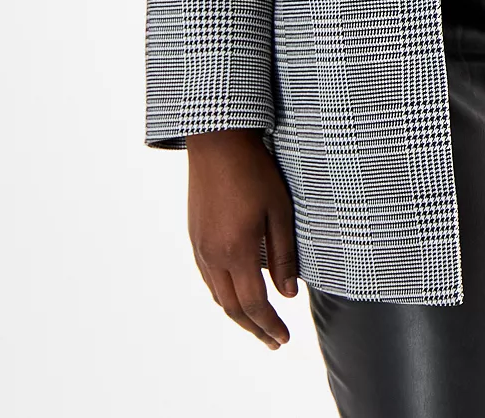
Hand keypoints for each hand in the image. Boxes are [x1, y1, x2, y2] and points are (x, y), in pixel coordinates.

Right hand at [185, 128, 298, 346]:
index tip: (284, 339)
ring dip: (238, 315)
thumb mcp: (280, 210)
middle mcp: (212, 256)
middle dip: (254, 329)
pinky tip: (237, 292)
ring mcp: (200, 247)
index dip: (270, 325)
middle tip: (274, 342)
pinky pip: (208, 278)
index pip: (255, 304)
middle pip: (233, 308)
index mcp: (237, 251)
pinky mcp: (194, 237)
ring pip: (217, 295)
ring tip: (258, 324)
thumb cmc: (255, 172)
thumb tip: (289, 295)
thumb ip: (284, 256)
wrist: (218, 142)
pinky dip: (224, 294)